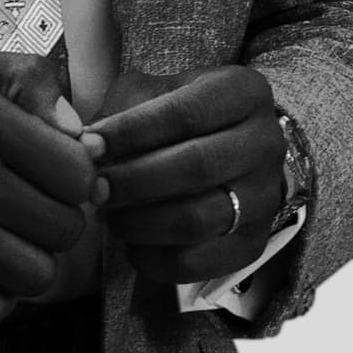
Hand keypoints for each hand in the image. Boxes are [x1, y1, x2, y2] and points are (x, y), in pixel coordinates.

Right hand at [0, 44, 97, 327]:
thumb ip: (25, 78)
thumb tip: (76, 128)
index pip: (78, 173)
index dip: (78, 175)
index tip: (58, 172)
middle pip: (64, 228)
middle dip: (59, 218)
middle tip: (35, 205)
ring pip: (34, 275)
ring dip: (32, 261)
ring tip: (12, 239)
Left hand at [90, 64, 286, 287]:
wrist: (230, 152)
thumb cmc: (179, 114)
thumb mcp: (154, 91)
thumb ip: (123, 107)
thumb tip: (87, 143)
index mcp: (243, 93)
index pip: (186, 112)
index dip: (132, 131)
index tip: (89, 145)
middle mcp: (265, 144)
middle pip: (196, 167)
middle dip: (134, 180)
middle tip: (93, 187)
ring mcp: (265, 197)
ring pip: (199, 219)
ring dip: (142, 222)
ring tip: (109, 215)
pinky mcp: (254, 244)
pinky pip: (202, 261)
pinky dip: (157, 259)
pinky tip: (131, 245)